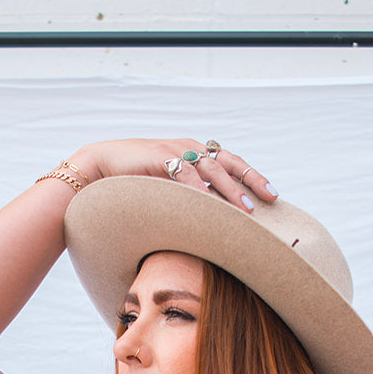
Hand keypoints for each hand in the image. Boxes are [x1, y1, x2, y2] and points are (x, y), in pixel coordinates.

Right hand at [66, 138, 277, 213]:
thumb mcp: (168, 191)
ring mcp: (176, 150)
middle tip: (270, 197)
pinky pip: (184, 172)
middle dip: (251, 179)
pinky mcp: (160, 155)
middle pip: (229, 162)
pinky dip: (198, 189)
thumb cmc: (134, 183)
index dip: (252, 177)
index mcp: (196, 154)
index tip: (271, 195)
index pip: (231, 164)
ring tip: (245, 208)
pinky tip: (209, 203)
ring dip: (229, 189)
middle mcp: (190, 148)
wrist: (100, 167)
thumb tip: (211, 224)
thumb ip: (189, 200)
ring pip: (211, 168)